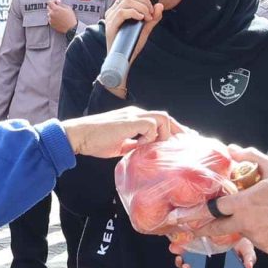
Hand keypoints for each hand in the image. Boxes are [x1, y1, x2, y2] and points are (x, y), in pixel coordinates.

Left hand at [47, 0, 76, 34]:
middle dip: (52, 6)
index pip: (49, 2)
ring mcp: (50, 19)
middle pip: (48, 7)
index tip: (56, 2)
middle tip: (58, 8)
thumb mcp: (68, 8)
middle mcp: (51, 14)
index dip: (52, 1)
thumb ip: (61, 4)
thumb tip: (57, 1)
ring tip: (59, 15)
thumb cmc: (70, 18)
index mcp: (55, 9)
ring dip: (52, 13)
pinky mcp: (51, 24)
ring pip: (49, 13)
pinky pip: (50, 19)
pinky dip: (53, 18)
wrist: (71, 28)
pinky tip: (58, 19)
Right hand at [62, 105, 180, 157]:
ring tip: (156, 146)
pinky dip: (150, 137)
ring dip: (163, 134)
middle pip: (166, 117)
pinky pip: (151, 126)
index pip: (159, 121)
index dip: (173, 130)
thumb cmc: (94, 141)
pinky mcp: (130, 120)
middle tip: (189, 142)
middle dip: (179, 130)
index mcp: (134, 118)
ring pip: (162, 118)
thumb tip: (144, 153)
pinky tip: (141, 144)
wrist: (78, 135)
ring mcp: (133, 115)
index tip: (184, 140)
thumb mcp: (119, 145)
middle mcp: (136, 113)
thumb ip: (133, 146)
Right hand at [100, 0, 161, 53]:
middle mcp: (113, 10)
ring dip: (141, 7)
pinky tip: (140, 19)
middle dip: (144, 0)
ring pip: (126, 1)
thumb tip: (160, 5)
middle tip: (150, 12)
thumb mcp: (145, 29)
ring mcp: (110, 18)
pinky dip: (134, 13)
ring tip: (147, 17)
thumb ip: (153, 18)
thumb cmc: (131, 44)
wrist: (123, 59)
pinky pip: (122, 12)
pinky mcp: (111, 26)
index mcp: (118, 8)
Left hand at [188, 152, 267, 255]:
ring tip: (258, 214)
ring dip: (241, 225)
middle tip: (188, 230)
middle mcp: (249, 223)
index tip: (182, 215)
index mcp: (246, 203)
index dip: (197, 211)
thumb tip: (231, 149)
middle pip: (218, 229)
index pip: (213, 209)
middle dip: (201, 230)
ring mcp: (260, 238)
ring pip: (241, 233)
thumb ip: (249, 156)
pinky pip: (257, 240)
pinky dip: (259, 232)